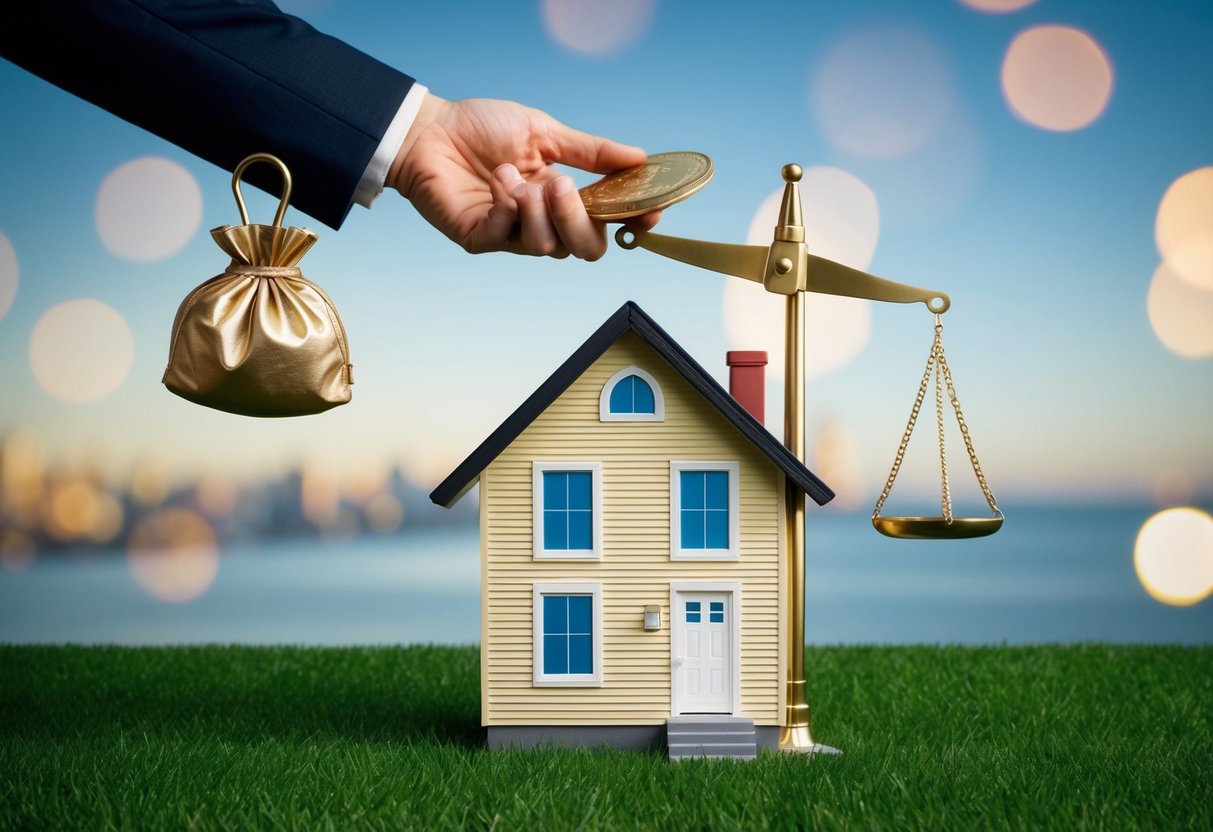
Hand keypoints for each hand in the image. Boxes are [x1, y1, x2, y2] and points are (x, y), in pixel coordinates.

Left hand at [388, 94, 660, 260]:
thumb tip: (640, 159)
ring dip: (536, 209)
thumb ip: (591, 151)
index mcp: (564, 197)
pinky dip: (508, 208)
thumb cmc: (482, 128)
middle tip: (561, 185)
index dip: (632, 220)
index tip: (648, 209)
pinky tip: (497, 181)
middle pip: (586, 249)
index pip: (609, 222)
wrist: (429, 130)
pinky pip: (509, 238)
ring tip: (514, 175)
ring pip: (548, 248)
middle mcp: (543, 221)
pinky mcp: (481, 239)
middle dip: (580, 220)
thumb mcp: (545, 132)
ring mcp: (512, 235)